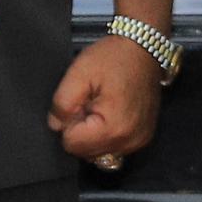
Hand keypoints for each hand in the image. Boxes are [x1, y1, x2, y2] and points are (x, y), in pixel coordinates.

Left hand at [49, 34, 164, 168]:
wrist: (145, 48)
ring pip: (99, 153)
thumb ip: (61, 103)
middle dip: (82, 131)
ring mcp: (139, 142)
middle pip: (85, 153)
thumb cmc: (112, 58)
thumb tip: (56, 126)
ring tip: (102, 107)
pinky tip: (112, 113)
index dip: (70, 122)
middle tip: (91, 103)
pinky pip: (114, 148)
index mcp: (113, 128)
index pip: (72, 144)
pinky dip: (107, 135)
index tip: (82, 101)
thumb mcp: (79, 73)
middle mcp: (129, 142)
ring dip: (94, 135)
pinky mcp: (143, 138)